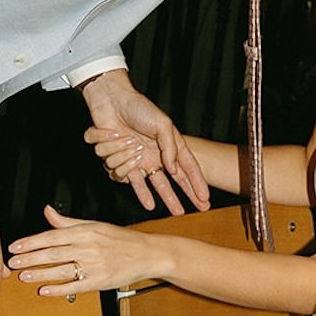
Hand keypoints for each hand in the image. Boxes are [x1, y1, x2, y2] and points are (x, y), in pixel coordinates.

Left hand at [8, 204, 154, 294]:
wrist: (147, 253)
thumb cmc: (121, 239)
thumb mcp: (94, 224)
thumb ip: (67, 221)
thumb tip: (47, 211)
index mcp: (86, 232)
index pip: (52, 236)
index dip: (31, 242)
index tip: (16, 246)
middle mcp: (88, 247)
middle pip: (53, 253)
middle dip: (30, 258)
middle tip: (13, 263)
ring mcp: (94, 265)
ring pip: (61, 270)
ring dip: (40, 274)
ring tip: (23, 276)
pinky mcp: (100, 281)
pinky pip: (75, 286)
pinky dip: (59, 288)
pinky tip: (45, 290)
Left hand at [81, 72, 209, 214]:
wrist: (111, 103)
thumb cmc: (139, 108)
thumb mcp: (162, 124)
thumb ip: (171, 147)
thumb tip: (173, 169)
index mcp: (170, 146)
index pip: (188, 169)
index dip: (196, 185)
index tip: (204, 200)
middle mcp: (156, 157)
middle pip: (171, 183)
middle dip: (180, 198)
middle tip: (191, 212)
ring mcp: (139, 161)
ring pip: (143, 180)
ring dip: (131, 160)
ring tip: (130, 144)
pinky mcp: (122, 163)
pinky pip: (125, 178)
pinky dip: (131, 181)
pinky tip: (147, 201)